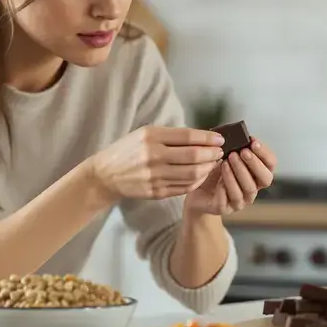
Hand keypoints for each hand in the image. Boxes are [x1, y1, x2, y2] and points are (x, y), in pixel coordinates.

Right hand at [88, 126, 223, 200]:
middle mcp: (153, 156)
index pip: (188, 137)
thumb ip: (171, 136)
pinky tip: (201, 175)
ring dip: (207, 169)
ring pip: (192, 174)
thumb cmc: (129, 150)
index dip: (208, 138)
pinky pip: (183, 187)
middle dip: (212, 154)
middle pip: (193, 157)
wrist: (106, 174)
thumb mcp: (145, 134)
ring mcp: (154, 176)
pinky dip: (197, 181)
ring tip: (213, 163)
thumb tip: (202, 137)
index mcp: (151, 137)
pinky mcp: (155, 192)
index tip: (220, 139)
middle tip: (220, 152)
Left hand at [184, 138, 276, 215]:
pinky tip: (218, 177)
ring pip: (248, 189)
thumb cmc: (212, 171)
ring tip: (225, 161)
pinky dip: (225, 187)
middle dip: (254, 164)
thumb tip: (235, 133)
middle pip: (265, 178)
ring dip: (238, 173)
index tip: (253, 141)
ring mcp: (241, 200)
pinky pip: (229, 200)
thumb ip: (232, 146)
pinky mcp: (226, 208)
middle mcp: (253, 188)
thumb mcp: (222, 155)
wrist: (195, 190)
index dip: (264, 153)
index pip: (270, 164)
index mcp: (256, 173)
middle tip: (241, 152)